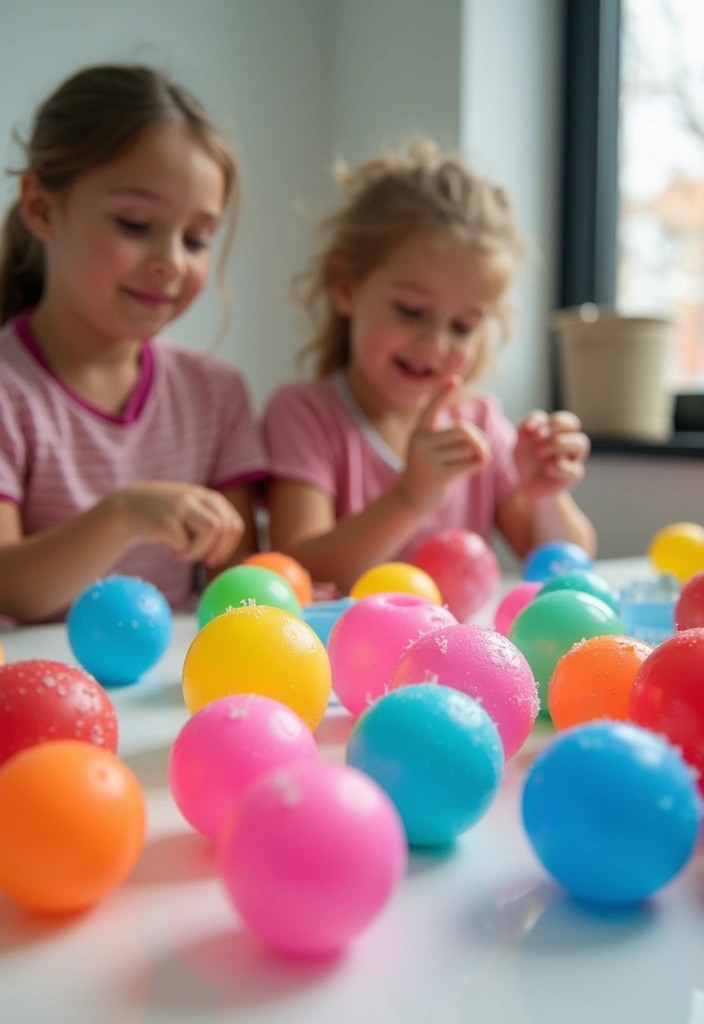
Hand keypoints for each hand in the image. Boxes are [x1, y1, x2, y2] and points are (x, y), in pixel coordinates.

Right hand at [111, 481, 244, 567]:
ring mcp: (182, 507)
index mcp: (209, 497)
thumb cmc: (168, 515)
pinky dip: (182, 552)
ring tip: (185, 553)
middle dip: (218, 550)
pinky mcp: (166, 520)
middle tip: (206, 561)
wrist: (130, 505)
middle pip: (224, 527)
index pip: (233, 524)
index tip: (216, 558)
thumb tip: (232, 554)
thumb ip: (212, 522)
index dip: (229, 546)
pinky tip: (171, 549)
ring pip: (212, 530)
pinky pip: (185, 543)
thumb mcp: (193, 510)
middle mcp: (197, 497)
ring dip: (200, 550)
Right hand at [397, 377, 491, 513]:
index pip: (431, 408)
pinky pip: (469, 464)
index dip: (442, 393)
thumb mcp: (434, 452)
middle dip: (479, 439)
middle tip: (484, 450)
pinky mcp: (437, 475)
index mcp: (419, 433)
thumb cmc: (429, 472)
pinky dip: (479, 465)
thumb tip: (482, 440)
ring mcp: (427, 459)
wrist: (411, 500)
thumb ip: (452, 441)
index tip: (455, 380)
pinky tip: (477, 467)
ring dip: (478, 455)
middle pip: (463, 430)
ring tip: (476, 462)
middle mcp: (420, 443)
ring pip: (467, 449)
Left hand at [515, 410, 589, 499]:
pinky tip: (546, 468)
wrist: (528, 486)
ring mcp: (573, 459)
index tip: (529, 429)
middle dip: (556, 425)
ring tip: (539, 452)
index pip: (562, 417)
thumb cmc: (528, 460)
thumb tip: (534, 425)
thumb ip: (526, 427)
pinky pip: (575, 470)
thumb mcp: (521, 441)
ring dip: (558, 443)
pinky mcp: (574, 476)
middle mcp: (569, 442)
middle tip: (538, 437)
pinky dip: (559, 467)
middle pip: (573, 423)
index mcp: (558, 431)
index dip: (545, 420)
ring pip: (581, 443)